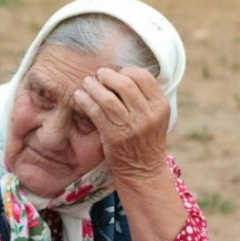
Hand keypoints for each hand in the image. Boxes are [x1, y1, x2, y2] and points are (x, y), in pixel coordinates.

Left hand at [74, 66, 170, 184]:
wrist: (143, 169)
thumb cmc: (146, 139)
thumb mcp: (155, 116)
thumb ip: (144, 96)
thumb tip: (122, 73)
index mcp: (160, 106)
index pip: (143, 76)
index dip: (126, 70)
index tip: (115, 73)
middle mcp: (148, 115)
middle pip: (124, 84)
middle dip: (107, 76)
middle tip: (97, 74)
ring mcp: (131, 126)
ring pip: (108, 98)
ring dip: (93, 87)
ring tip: (86, 82)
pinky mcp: (113, 136)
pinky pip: (96, 113)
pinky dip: (85, 101)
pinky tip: (79, 96)